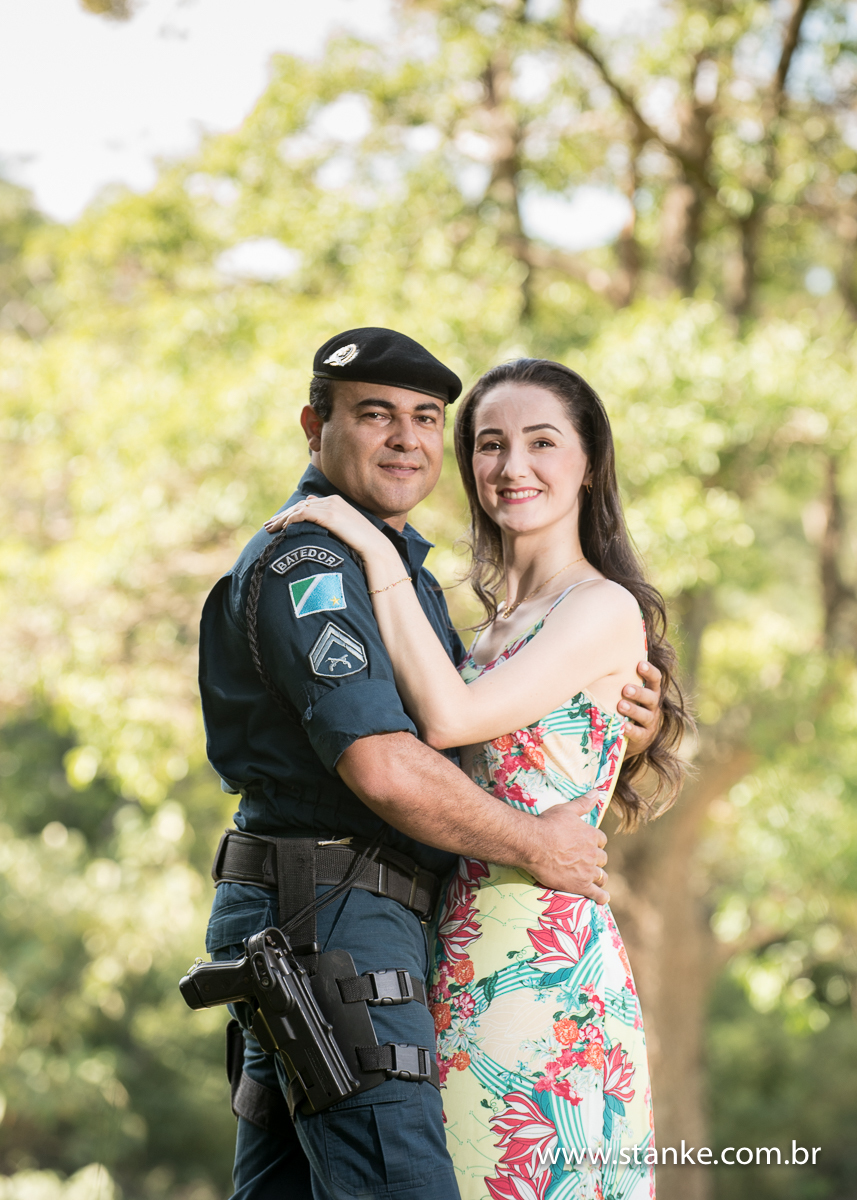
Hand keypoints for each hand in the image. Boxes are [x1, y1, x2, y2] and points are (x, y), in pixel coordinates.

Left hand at [265, 495, 386, 560]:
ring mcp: (330, 506)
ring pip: (298, 510)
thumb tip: (310, 505)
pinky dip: (291, 521)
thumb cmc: (361, 542)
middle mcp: (331, 500)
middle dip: (281, 516)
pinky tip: (283, 529)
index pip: (306, 505)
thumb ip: (328, 518)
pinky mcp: (329, 515)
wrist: (375, 547)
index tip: (277, 523)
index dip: (290, 514)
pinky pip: (303, 515)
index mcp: (335, 501)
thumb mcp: (344, 527)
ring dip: (281, 519)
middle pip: (299, 506)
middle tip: (267, 526)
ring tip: (269, 530)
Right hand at [523, 793, 608, 902]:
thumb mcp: (566, 809)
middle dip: (596, 859)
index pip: (601, 840)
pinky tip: (603, 898)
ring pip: (602, 876)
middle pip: (602, 858)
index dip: (595, 842)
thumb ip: (583, 803)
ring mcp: (588, 871)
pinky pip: (597, 894)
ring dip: (599, 876)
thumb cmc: (547, 824)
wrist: (533, 844)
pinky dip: (602, 896)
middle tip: (586, 861)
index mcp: (592, 835)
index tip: (588, 844)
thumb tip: (597, 792)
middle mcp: (593, 853)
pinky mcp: (581, 885)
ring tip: (595, 879)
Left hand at [619, 660, 661, 755]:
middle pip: (651, 697)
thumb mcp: (624, 692)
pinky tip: (624, 726)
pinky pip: (639, 734)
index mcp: (650, 691)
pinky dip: (632, 730)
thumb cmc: (624, 705)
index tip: (639, 664)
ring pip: (646, 715)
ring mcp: (650, 722)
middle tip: (625, 688)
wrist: (631, 736)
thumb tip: (599, 658)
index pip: (655, 679)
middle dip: (639, 692)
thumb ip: (619, 679)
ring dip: (634, 710)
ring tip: (621, 705)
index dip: (650, 671)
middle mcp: (652, 705)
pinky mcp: (644, 737)